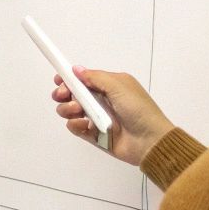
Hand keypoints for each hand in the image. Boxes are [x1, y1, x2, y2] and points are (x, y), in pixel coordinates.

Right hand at [52, 66, 173, 167]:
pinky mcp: (93, 135)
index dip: (68, 79)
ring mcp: (95, 118)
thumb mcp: (119, 86)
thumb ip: (95, 77)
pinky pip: (75, 127)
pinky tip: (84, 124)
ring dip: (68, 108)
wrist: (150, 141)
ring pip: (69, 110)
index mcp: (108, 86)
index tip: (59, 80)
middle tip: (63, 95)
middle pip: (71, 94)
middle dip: (63, 93)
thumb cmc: (139, 109)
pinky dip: (75, 124)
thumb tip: (76, 69)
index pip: (82, 80)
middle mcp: (100, 101)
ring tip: (79, 111)